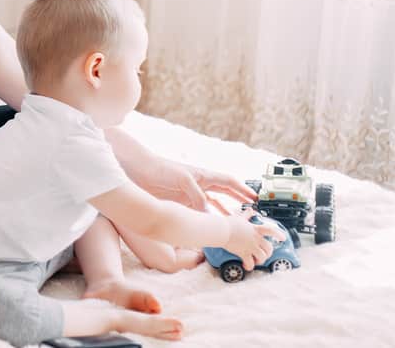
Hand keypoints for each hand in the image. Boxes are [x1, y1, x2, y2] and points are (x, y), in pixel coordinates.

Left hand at [142, 159, 257, 210]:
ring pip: (213, 204)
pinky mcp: (181, 202)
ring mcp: (191, 194)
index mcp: (203, 175)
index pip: (228, 182)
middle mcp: (200, 184)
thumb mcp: (182, 180)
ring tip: (236, 221)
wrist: (139, 171)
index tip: (255, 197)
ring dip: (224, 211)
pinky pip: (199, 211)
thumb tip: (208, 213)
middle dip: (238, 200)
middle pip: (224, 193)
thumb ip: (196, 196)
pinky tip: (211, 226)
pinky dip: (207, 217)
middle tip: (252, 210)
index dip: (242, 189)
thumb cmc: (161, 169)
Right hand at [223, 210, 287, 269]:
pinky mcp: (244, 253)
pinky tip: (246, 266)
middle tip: (263, 255)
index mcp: (255, 229)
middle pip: (269, 248)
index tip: (283, 238)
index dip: (279, 234)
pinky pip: (250, 263)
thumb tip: (250, 210)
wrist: (221, 230)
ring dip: (260, 261)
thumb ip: (246, 215)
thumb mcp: (240, 218)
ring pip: (262, 257)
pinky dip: (249, 266)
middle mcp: (255, 238)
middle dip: (268, 253)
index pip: (271, 230)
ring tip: (255, 261)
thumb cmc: (229, 224)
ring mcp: (250, 246)